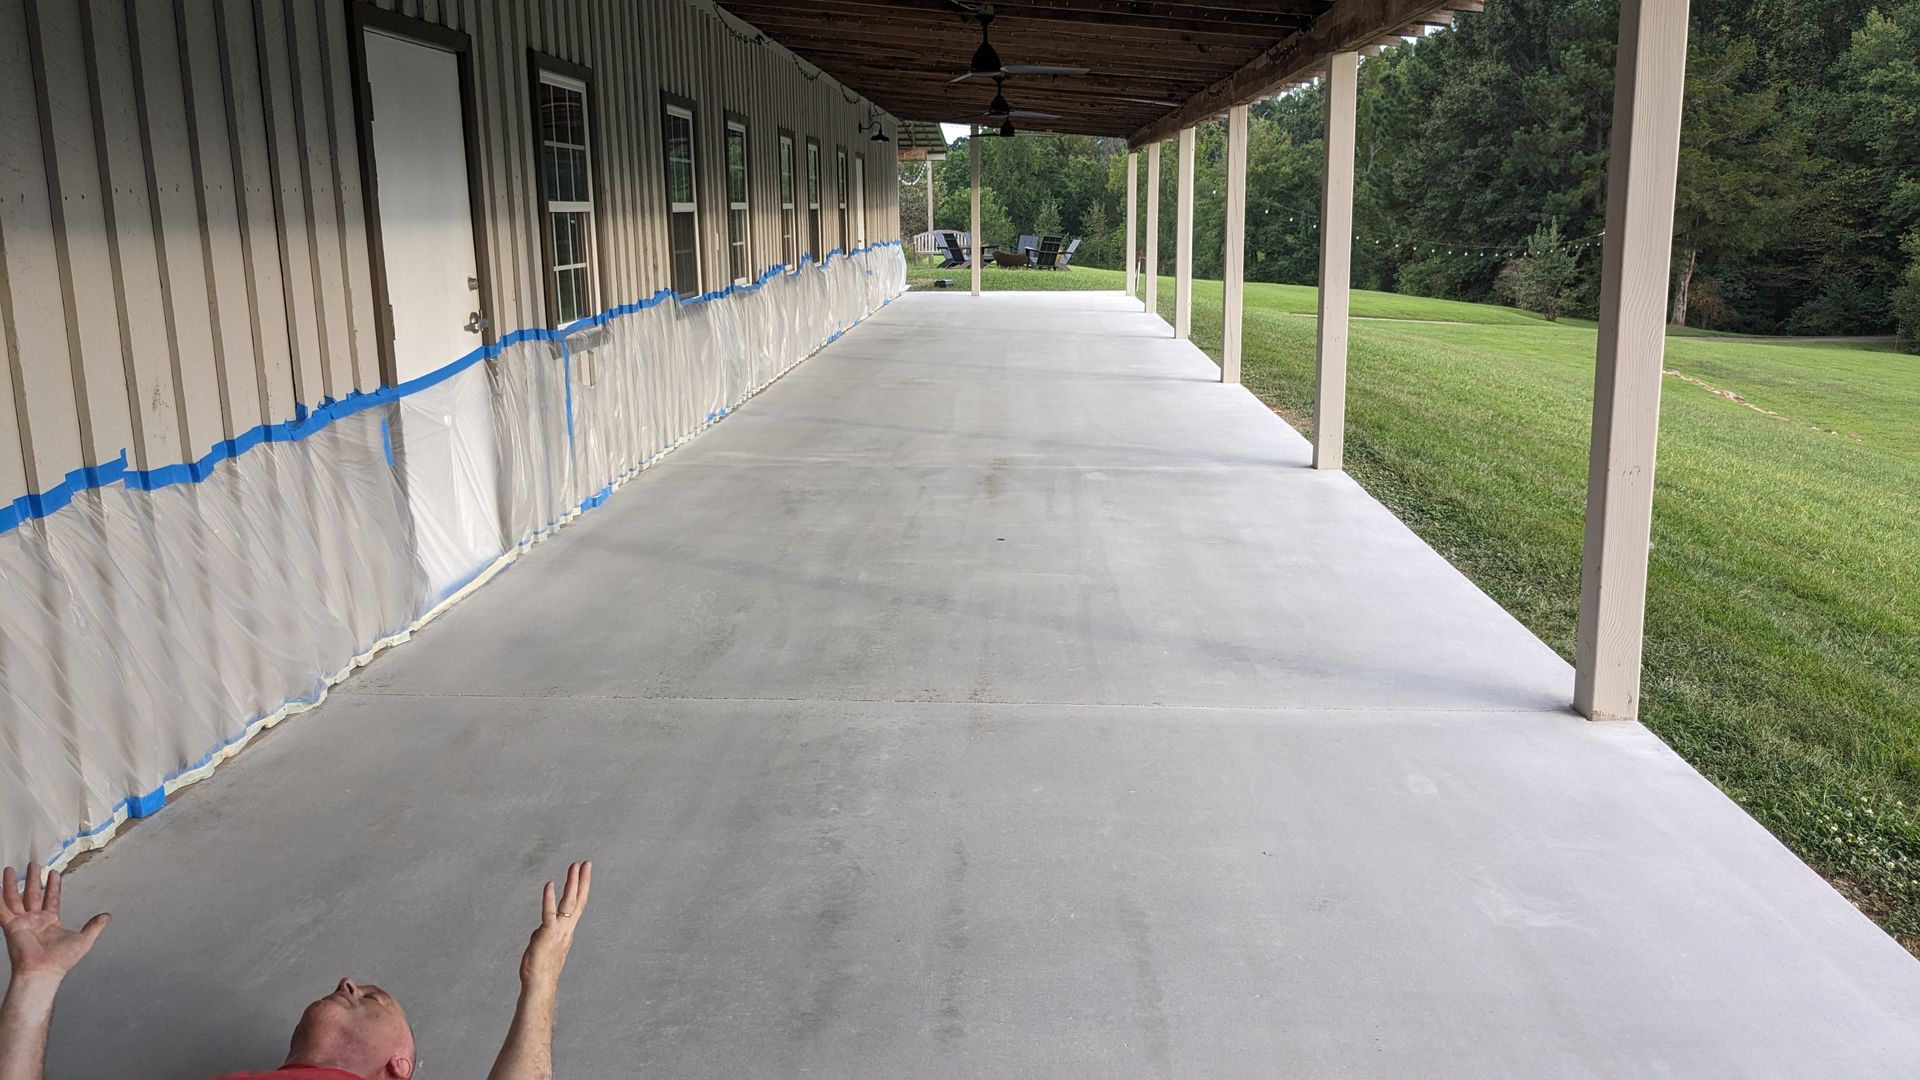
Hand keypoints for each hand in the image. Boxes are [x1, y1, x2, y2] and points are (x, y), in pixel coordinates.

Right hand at [2, 863, 109, 981]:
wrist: (44, 971)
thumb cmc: (61, 960)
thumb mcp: (84, 940)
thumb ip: (94, 927)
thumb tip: (107, 917)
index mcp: (50, 921)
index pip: (52, 898)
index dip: (53, 885)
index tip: (54, 872)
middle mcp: (35, 920)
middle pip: (33, 894)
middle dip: (34, 878)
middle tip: (34, 864)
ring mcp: (22, 922)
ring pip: (16, 898)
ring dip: (13, 883)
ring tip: (11, 869)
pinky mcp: (11, 926)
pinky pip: (2, 909)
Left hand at [519, 861, 589, 988]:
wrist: (540, 985)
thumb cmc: (541, 970)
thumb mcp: (545, 947)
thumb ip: (545, 934)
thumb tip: (540, 930)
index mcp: (568, 931)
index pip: (578, 905)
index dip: (582, 888)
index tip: (584, 872)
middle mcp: (567, 928)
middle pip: (578, 900)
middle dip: (582, 881)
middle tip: (586, 863)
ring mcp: (558, 930)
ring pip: (568, 903)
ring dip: (572, 883)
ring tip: (574, 866)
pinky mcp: (547, 934)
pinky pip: (549, 913)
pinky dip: (549, 898)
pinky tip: (549, 884)